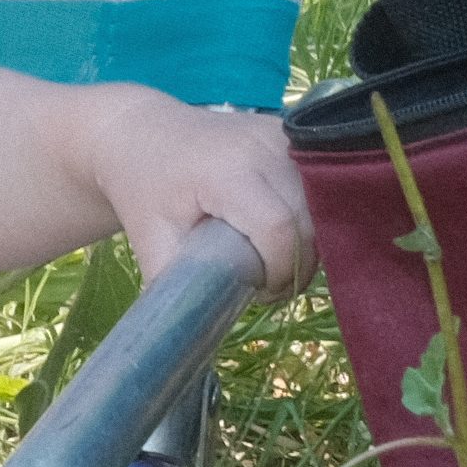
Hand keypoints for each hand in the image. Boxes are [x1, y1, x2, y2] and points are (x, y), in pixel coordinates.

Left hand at [82, 95, 313, 294]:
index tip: (258, 291)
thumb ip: (180, 287)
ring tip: (270, 257)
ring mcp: (283, 135)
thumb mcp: (151, 242)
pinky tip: (278, 227)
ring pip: (323, 205)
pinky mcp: (293, 134)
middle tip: (265, 283)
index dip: (278, 271)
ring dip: (307, 242)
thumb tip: (201, 333)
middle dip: (296, 264)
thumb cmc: (144, 190)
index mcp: (227, 172)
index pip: (278, 229)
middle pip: (310, 221)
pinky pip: (319, 185)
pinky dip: (308, 214)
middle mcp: (264, 146)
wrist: (143, 133)